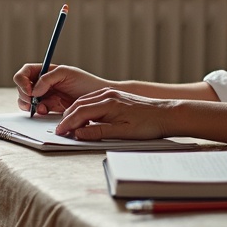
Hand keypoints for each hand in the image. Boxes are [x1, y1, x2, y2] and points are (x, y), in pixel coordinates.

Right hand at [14, 64, 108, 114]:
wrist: (96, 100)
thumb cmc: (85, 83)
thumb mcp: (66, 73)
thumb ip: (48, 78)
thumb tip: (34, 90)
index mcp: (45, 71)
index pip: (25, 72)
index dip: (22, 80)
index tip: (29, 89)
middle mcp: (42, 83)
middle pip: (22, 87)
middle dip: (24, 94)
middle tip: (32, 100)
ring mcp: (45, 96)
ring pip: (25, 100)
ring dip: (28, 104)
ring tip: (41, 107)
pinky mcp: (49, 108)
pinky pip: (35, 110)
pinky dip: (36, 112)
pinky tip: (45, 111)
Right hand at [56, 89, 175, 140]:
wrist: (166, 114)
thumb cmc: (148, 125)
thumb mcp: (122, 133)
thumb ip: (98, 132)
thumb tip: (78, 133)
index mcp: (108, 104)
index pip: (80, 112)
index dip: (68, 123)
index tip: (60, 132)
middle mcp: (108, 95)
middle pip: (79, 104)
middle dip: (67, 117)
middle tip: (61, 129)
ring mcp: (112, 93)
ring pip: (85, 100)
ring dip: (74, 111)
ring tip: (68, 124)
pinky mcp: (116, 95)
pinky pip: (94, 99)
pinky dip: (84, 107)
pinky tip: (84, 115)